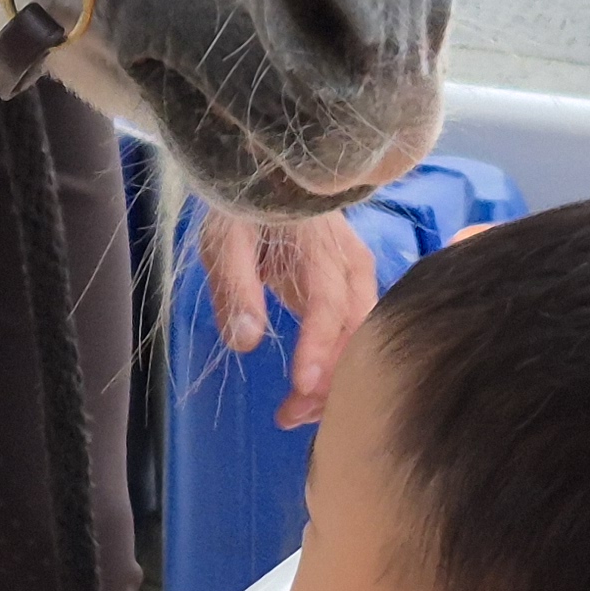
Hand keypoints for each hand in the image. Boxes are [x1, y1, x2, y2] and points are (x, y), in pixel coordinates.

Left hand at [198, 205, 380, 427]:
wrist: (270, 175)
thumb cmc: (244, 206)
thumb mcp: (225, 239)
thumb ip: (236, 287)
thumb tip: (246, 341)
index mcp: (318, 245)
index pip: (328, 302)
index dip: (318, 346)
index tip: (302, 386)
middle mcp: (351, 263)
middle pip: (357, 329)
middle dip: (330, 379)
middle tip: (290, 416)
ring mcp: (358, 277)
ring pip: (364, 337)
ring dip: (336, 380)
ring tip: (296, 413)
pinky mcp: (353, 290)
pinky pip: (358, 334)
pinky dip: (338, 367)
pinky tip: (312, 393)